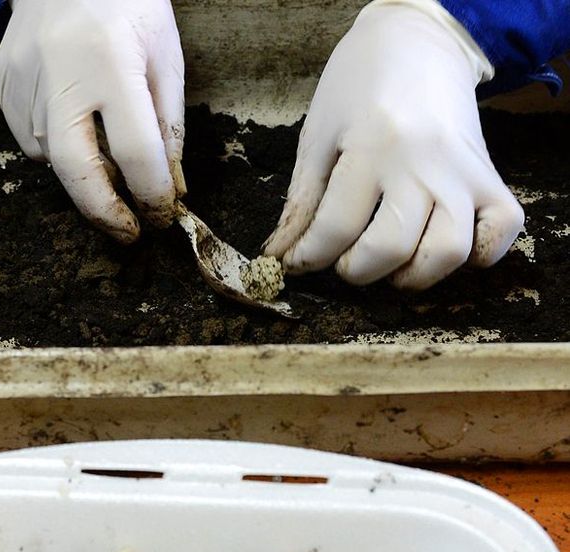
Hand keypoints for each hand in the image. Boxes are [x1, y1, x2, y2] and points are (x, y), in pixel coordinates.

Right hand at [0, 0, 184, 242]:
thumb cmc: (128, 3)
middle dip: (104, 211)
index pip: (135, 151)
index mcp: (111, 60)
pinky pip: (28, 138)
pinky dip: (55, 149)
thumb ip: (168, 126)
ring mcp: (25, 73)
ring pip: (52, 156)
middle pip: (75, 168)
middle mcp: (61, 68)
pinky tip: (75, 125)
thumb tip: (168, 187)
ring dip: (85, 172)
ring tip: (107, 155)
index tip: (160, 214)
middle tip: (127, 231)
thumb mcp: (165, 57)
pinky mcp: (3, 76)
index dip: (151, 193)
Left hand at [264, 0, 523, 289]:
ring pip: (449, 252)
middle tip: (347, 258)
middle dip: (357, 270)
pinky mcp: (490, 175)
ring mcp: (462, 171)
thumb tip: (283, 258)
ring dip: (415, 274)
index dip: (309, 258)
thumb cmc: (358, 87)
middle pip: (391, 248)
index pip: (335, 229)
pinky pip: (502, 230)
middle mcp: (422, 161)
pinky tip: (443, 243)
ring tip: (393, 262)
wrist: (416, 41)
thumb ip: (302, 202)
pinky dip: (481, 253)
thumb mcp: (318, 136)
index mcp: (371, 145)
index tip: (300, 261)